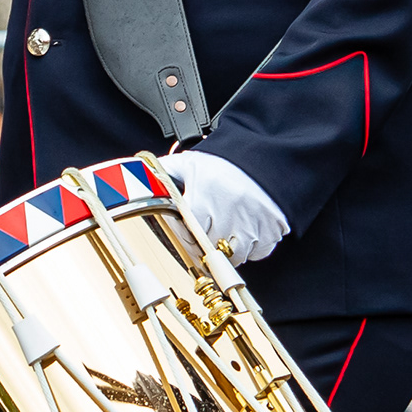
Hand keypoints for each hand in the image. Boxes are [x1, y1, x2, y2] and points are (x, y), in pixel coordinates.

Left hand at [164, 149, 289, 263]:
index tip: (189, 232)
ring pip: (234, 256)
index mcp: (204, 198)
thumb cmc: (226, 162)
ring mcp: (252, 224)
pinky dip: (252, 248)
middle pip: (210, 250)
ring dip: (229, 250)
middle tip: (208, 234)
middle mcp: (228, 214)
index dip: (187, 236)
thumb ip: (164, 173)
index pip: (188, 236)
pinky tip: (247, 232)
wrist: (265, 154)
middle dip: (206, 245)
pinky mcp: (271, 229)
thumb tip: (140, 177)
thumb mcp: (190, 163)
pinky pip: (258, 253)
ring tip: (227, 234)